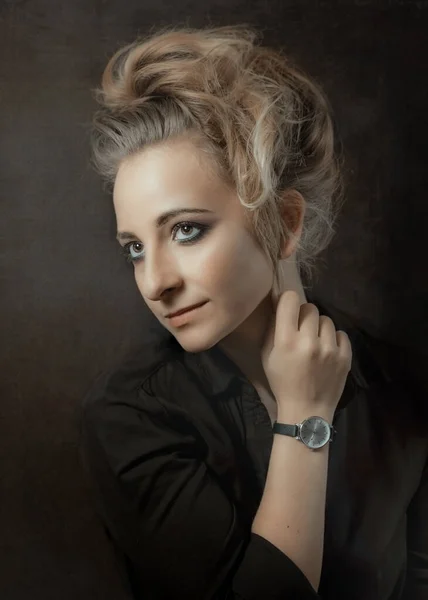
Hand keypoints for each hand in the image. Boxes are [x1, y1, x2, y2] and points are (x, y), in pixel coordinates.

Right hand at [260, 290, 352, 415]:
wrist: (306, 411)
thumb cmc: (282, 382)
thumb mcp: (267, 355)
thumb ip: (272, 328)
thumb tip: (279, 302)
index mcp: (286, 340)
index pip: (291, 300)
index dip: (288, 301)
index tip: (287, 309)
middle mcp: (309, 341)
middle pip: (310, 308)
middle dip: (304, 316)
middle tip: (301, 330)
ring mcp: (330, 349)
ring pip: (326, 320)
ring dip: (319, 328)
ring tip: (315, 342)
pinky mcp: (345, 356)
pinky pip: (341, 333)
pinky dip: (333, 339)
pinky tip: (326, 350)